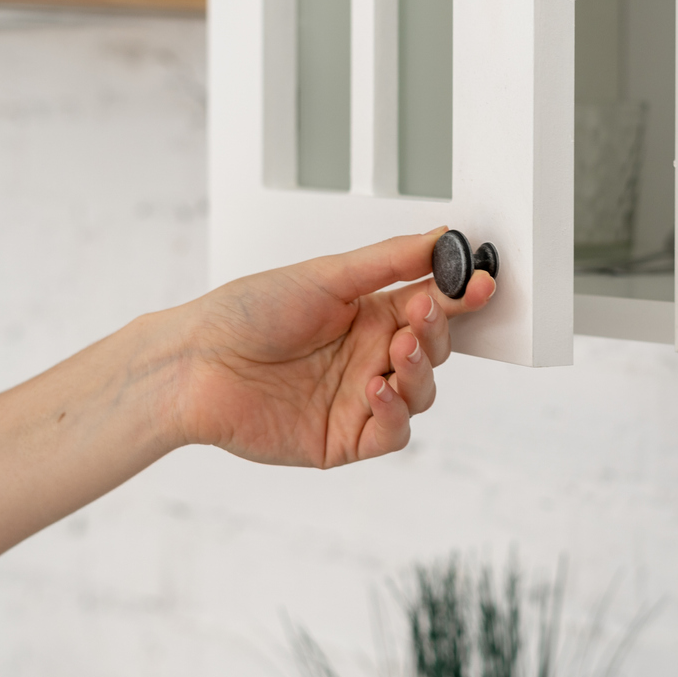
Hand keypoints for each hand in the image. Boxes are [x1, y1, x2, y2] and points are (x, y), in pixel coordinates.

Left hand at [170, 228, 495, 467]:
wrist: (195, 362)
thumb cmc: (247, 312)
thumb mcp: (327, 275)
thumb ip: (389, 260)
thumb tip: (442, 238)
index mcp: (369, 314)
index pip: (430, 305)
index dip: (460, 296)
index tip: (481, 282)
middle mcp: (370, 356)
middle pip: (433, 350)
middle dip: (437, 331)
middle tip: (423, 315)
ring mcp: (360, 399)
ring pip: (421, 392)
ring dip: (419, 371)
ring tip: (396, 351)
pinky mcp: (345, 439)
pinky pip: (392, 432)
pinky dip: (394, 412)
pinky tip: (378, 389)